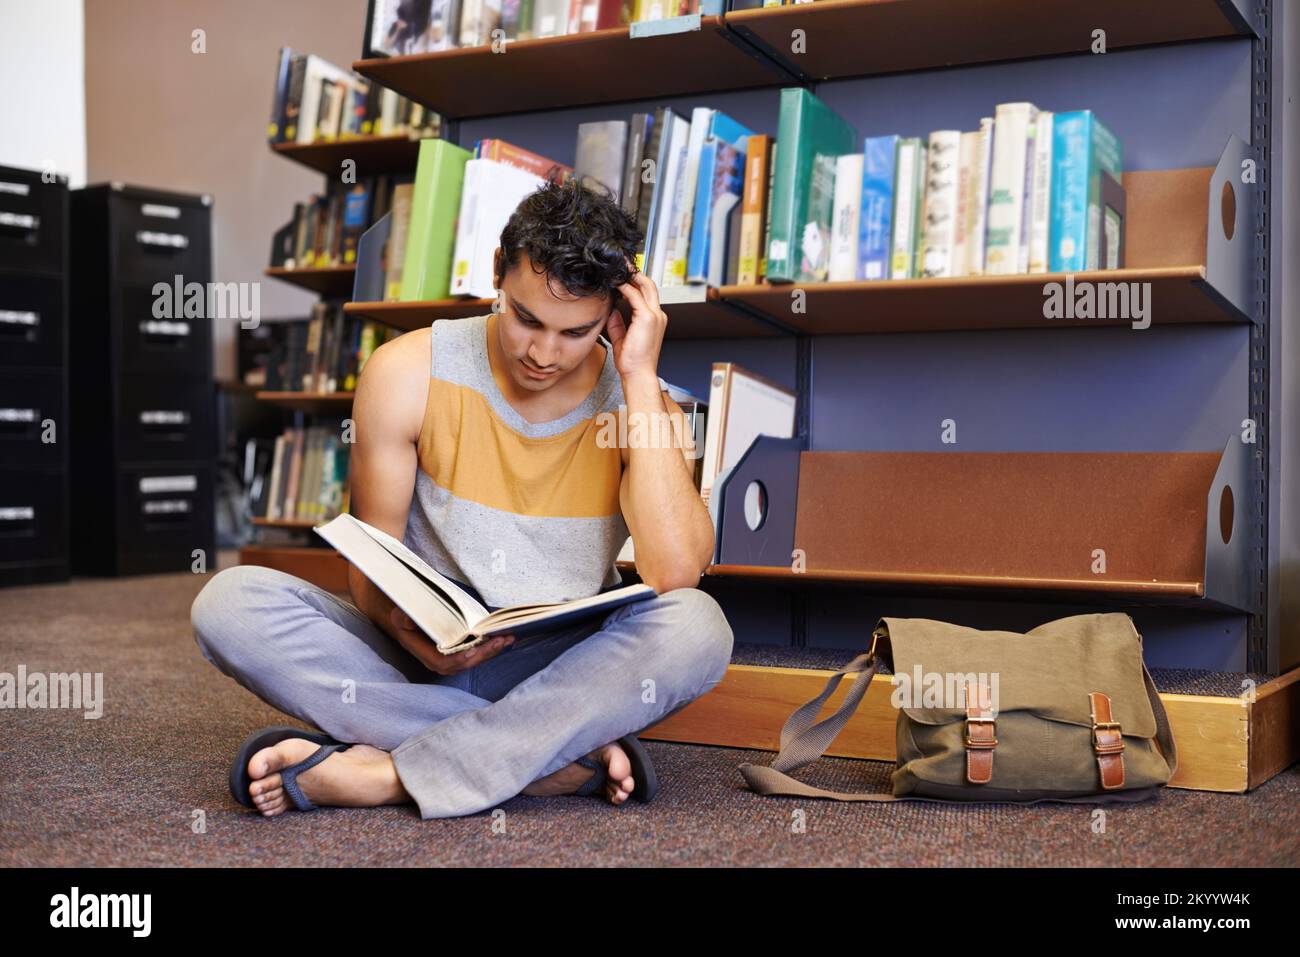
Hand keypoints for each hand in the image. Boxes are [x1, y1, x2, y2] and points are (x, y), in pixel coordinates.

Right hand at [389, 607, 513, 675]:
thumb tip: (410, 620)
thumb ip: (405, 619)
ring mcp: (452, 659)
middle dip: (485, 653)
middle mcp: (441, 662)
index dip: (460, 658)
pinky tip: (504, 638)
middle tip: (501, 640)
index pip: (445, 663)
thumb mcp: (401, 616)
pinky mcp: (461, 652)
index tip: (474, 649)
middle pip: (466, 663)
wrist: (408, 619)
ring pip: (475, 660)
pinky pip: (478, 654)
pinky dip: (491, 647)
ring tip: (508, 638)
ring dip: (493, 651)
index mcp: (427, 656)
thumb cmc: (405, 617)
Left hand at [605, 257, 666, 380]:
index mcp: (654, 320)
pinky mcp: (648, 318)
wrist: (638, 374)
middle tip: (622, 264)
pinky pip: (636, 296)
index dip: (635, 283)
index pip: (646, 295)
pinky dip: (626, 288)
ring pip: (646, 286)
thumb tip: (611, 310)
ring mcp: (655, 316)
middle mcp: (657, 316)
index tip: (622, 276)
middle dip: (635, 273)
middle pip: (649, 285)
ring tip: (619, 268)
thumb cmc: (632, 362)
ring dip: (632, 276)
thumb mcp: (621, 338)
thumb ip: (617, 323)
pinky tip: (616, 284)